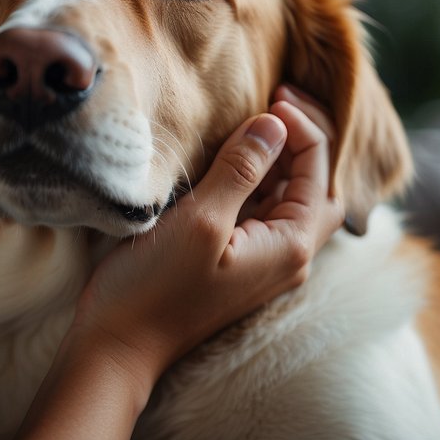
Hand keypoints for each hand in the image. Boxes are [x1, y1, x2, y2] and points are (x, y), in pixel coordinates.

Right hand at [80, 85, 343, 376]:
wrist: (120, 345)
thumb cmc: (156, 288)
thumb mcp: (200, 220)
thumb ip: (241, 170)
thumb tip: (274, 123)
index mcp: (291, 246)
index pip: (319, 171)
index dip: (302, 126)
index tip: (270, 95)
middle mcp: (289, 254)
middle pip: (319, 183)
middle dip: (307, 137)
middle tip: (279, 97)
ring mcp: (264, 259)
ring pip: (292, 195)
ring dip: (283, 154)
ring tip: (259, 116)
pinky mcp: (238, 258)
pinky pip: (263, 208)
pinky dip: (260, 175)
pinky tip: (235, 153)